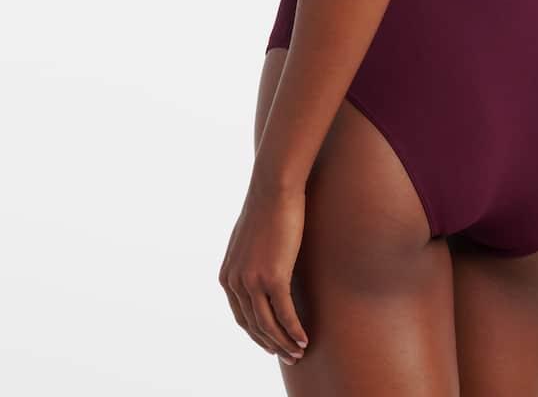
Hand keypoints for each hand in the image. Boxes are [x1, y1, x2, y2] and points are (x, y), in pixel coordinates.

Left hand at [218, 183, 309, 365]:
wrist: (273, 188)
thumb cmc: (267, 208)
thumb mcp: (250, 239)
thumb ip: (250, 259)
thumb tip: (260, 266)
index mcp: (227, 276)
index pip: (241, 316)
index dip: (258, 334)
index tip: (273, 342)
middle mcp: (235, 282)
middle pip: (254, 326)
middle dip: (271, 343)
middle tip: (289, 355)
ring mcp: (252, 281)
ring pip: (269, 324)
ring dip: (285, 342)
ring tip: (299, 351)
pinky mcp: (273, 277)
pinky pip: (285, 313)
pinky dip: (294, 330)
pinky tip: (304, 337)